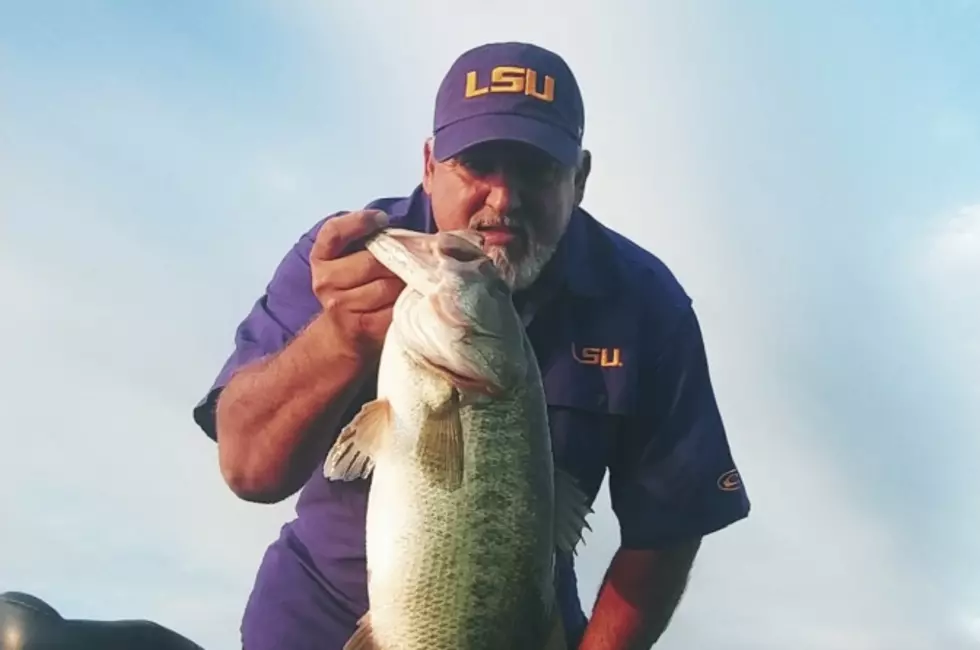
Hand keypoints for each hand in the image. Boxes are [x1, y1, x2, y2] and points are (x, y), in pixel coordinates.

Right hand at [309, 209, 405, 352]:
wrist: (342, 332)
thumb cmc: (355, 287)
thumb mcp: (349, 259)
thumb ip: (366, 239)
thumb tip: (401, 228)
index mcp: (321, 258)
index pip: (334, 232)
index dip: (358, 221)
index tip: (382, 219)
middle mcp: (325, 281)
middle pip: (372, 262)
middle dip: (398, 259)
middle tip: (416, 257)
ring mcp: (340, 306)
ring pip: (386, 286)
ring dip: (406, 282)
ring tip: (416, 279)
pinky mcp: (360, 326)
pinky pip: (393, 308)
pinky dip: (407, 302)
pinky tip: (413, 298)